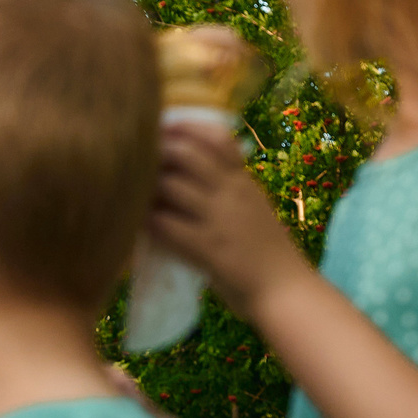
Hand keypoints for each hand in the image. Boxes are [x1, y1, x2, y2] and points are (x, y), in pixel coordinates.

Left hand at [148, 115, 311, 314]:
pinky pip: (165, 225)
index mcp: (243, 180)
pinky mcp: (207, 248)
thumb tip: (190, 172)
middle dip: (156, 154)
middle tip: (136, 163)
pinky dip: (146, 222)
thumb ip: (227, 187)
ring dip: (145, 188)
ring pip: (170, 185)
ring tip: (131, 195)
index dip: (185, 129)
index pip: (217, 138)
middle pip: (186, 154)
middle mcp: (231, 192)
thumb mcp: (253, 205)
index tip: (161, 129)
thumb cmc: (267, 251)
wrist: (285, 289)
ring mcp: (219, 219)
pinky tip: (136, 226)